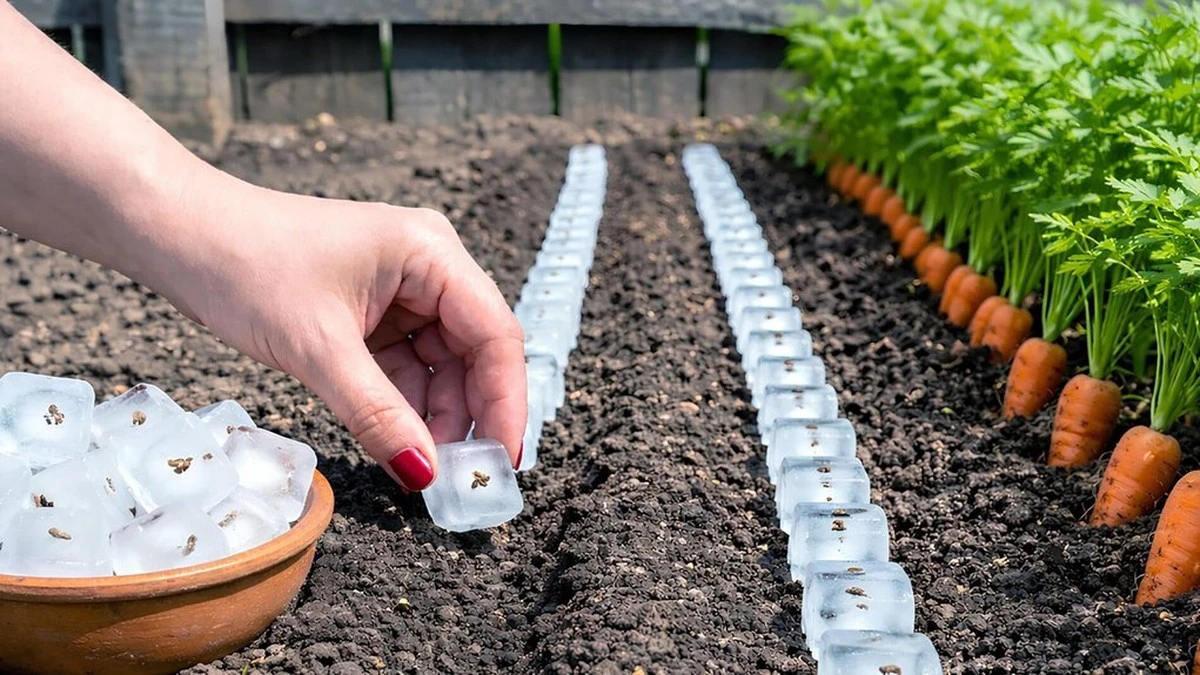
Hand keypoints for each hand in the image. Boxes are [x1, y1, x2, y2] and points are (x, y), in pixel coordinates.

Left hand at [152, 182, 526, 490]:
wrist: (179, 235)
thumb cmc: (245, 265)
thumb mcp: (318, 348)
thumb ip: (378, 413)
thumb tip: (425, 475)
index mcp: (430, 252)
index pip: (494, 334)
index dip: (505, 402)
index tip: (501, 464)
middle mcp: (428, 267)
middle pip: (474, 354)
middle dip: (470, 416)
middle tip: (463, 481)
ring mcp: (402, 291)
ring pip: (441, 367)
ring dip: (435, 418)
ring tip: (426, 473)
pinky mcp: (375, 313)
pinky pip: (407, 368)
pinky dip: (404, 407)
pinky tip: (400, 445)